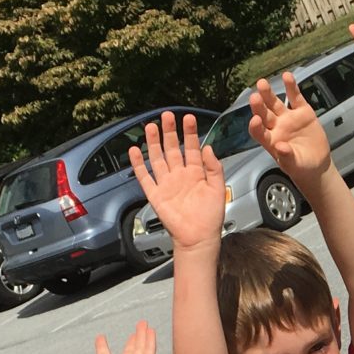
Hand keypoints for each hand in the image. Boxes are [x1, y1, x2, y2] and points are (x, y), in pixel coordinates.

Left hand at [67, 321, 156, 353]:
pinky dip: (150, 340)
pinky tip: (151, 330)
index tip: (100, 337)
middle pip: (128, 348)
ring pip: (140, 346)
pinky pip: (148, 350)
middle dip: (132, 338)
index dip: (101, 345)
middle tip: (136, 328)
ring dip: (142, 334)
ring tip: (143, 323)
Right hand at [130, 111, 227, 253]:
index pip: (192, 148)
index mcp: (196, 173)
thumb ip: (214, 168)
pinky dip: (138, 164)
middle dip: (170, 132)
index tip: (188, 117)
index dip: (190, 133)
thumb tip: (208, 148)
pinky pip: (145, 177)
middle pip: (172, 149)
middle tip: (167, 115)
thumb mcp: (218, 189)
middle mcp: (180, 175)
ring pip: (158, 158)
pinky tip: (135, 151)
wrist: (198, 238)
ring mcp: (166, 183)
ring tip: (150, 126)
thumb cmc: (211, 217)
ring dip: (154, 143)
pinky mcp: (156, 194)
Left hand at [248, 73, 333, 185]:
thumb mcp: (294, 166)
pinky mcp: (302, 112)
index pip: (258, 132)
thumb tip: (280, 146)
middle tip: (255, 97)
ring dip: (268, 93)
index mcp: (270, 141)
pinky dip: (291, 87)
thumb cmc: (301, 167)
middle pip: (264, 114)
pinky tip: (287, 76)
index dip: (255, 126)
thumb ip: (287, 157)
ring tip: (262, 84)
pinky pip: (295, 97)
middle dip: (259, 106)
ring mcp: (288, 118)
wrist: (317, 164)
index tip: (254, 120)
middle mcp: (276, 127)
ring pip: (275, 103)